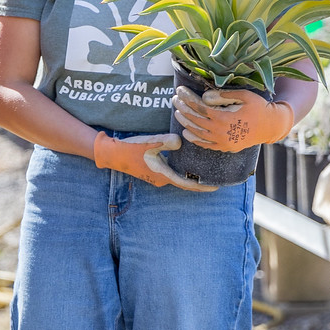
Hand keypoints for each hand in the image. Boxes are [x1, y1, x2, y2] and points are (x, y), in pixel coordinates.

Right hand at [93, 132, 213, 192]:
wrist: (113, 153)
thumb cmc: (131, 149)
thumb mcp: (151, 143)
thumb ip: (167, 142)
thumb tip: (180, 142)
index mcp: (163, 175)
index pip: (187, 184)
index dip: (202, 186)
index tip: (216, 187)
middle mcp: (161, 179)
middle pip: (184, 182)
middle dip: (198, 181)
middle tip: (214, 176)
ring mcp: (156, 177)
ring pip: (177, 177)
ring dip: (189, 176)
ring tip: (203, 171)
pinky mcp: (152, 172)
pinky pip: (171, 173)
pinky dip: (180, 171)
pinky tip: (185, 163)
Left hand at [171, 84, 292, 152]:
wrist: (271, 126)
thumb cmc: (258, 107)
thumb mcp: (244, 96)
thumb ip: (223, 96)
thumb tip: (204, 97)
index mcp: (223, 118)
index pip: (199, 107)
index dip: (187, 98)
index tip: (179, 91)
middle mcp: (220, 132)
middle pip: (195, 120)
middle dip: (183, 108)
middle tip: (174, 100)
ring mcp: (222, 142)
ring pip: (197, 133)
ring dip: (185, 123)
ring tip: (177, 113)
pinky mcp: (225, 147)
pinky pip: (206, 145)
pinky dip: (195, 139)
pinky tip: (186, 132)